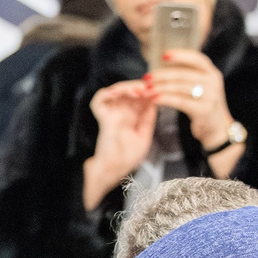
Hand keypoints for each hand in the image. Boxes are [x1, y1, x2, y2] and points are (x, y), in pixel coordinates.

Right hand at [84, 80, 159, 208]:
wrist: (113, 171)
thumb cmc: (127, 159)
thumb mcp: (145, 136)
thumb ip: (148, 119)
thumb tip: (154, 102)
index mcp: (132, 118)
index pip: (140, 98)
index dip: (148, 91)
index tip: (158, 89)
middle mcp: (121, 113)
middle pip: (128, 91)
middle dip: (139, 86)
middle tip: (149, 87)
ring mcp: (111, 114)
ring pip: (115, 91)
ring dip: (126, 87)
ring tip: (138, 90)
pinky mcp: (102, 118)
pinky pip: (99, 99)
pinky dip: (107, 93)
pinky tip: (119, 93)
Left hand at [149, 49, 232, 148]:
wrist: (217, 129)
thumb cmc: (203, 105)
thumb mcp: (202, 87)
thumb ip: (189, 76)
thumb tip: (163, 68)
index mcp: (212, 73)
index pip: (197, 59)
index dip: (180, 55)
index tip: (163, 55)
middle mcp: (213, 82)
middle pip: (183, 74)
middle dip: (162, 75)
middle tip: (147, 77)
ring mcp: (210, 96)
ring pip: (180, 87)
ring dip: (160, 87)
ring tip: (147, 89)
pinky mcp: (203, 110)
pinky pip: (180, 101)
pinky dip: (165, 99)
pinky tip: (154, 99)